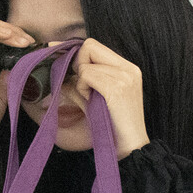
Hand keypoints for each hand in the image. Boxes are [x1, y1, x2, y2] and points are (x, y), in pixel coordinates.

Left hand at [48, 38, 150, 160]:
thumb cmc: (114, 127)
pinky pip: (87, 76)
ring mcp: (124, 77)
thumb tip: (61, 77)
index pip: (95, 45)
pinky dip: (83, 88)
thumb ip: (81, 85)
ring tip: (91, 99)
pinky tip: (91, 101)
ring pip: (85, 65)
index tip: (74, 72)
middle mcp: (128, 68)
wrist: (131, 147)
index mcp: (127, 68)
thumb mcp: (97, 100)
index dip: (79, 56)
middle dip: (79, 65)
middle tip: (83, 87)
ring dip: (81, 82)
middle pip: (90, 46)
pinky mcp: (117, 88)